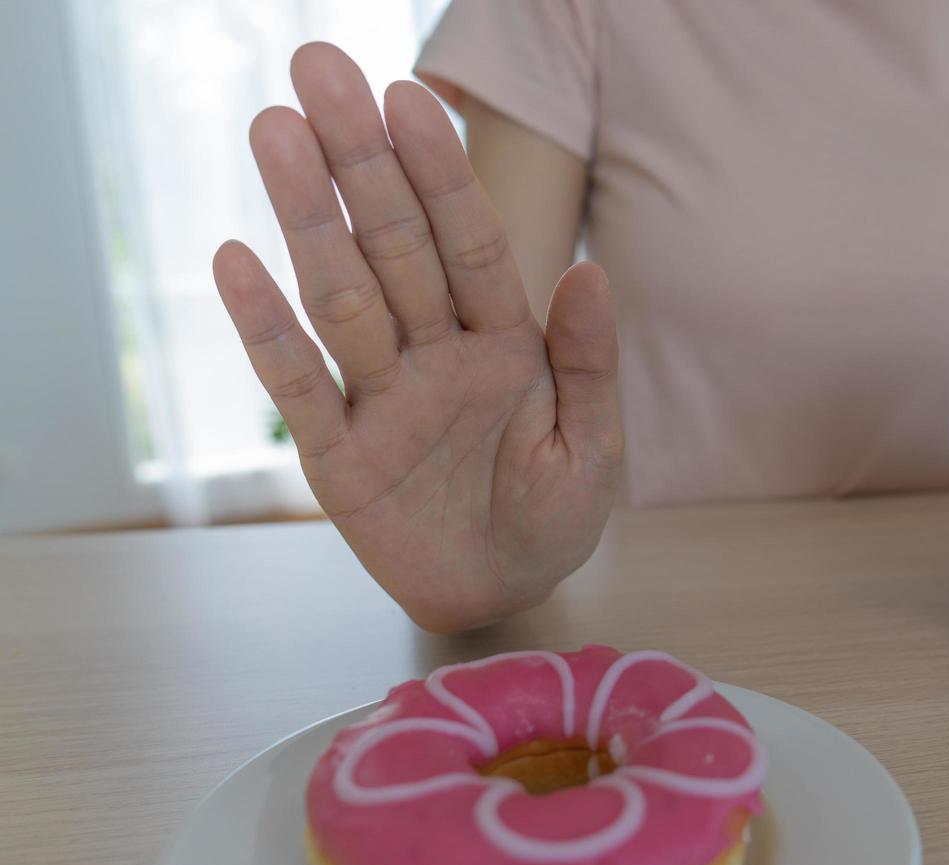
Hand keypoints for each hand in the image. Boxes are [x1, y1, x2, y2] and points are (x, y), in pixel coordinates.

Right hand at [213, 44, 620, 631]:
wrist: (504, 594)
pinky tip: (236, 260)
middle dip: (361, 161)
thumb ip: (588, 364)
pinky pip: (299, 386)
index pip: (470, 243)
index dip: (442, 173)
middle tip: (318, 68)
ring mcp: (382, 397)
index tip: (411, 97)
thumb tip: (592, 271)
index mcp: (503, 343)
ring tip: (274, 131)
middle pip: (394, 246)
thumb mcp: (593, 447)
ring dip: (309, 219)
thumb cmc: (554, 516)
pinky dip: (269, 330)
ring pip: (341, 295)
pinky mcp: (337, 456)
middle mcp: (436, 354)